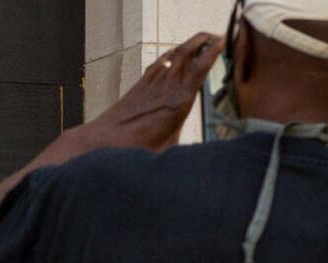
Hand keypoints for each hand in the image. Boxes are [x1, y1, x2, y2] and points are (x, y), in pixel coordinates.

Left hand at [79, 32, 224, 152]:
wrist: (104, 140)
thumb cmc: (136, 150)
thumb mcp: (169, 152)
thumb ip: (187, 150)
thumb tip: (203, 159)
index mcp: (178, 103)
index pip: (199, 69)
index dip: (212, 52)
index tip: (222, 42)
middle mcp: (166, 89)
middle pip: (187, 53)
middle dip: (203, 40)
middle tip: (216, 37)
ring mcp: (152, 84)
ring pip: (173, 55)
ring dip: (189, 44)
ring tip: (201, 39)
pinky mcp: (140, 86)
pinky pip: (158, 64)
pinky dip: (170, 55)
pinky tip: (174, 52)